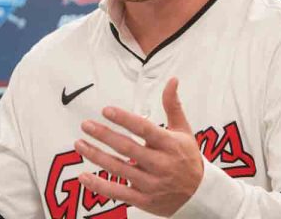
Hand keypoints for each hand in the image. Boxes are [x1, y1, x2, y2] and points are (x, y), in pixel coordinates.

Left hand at [74, 78, 202, 216]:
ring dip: (96, 156)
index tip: (106, 110)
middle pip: (127, 148)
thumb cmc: (187, 157)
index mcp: (169, 144)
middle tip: (86, 125)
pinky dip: (99, 185)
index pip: (144, 129)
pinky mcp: (144, 200)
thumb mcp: (184, 130)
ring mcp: (151, 184)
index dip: (124, 119)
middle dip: (104, 135)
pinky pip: (118, 192)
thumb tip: (172, 80)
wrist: (200, 194)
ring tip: (80, 144)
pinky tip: (84, 176)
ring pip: (119, 169)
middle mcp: (160, 164)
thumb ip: (173, 105)